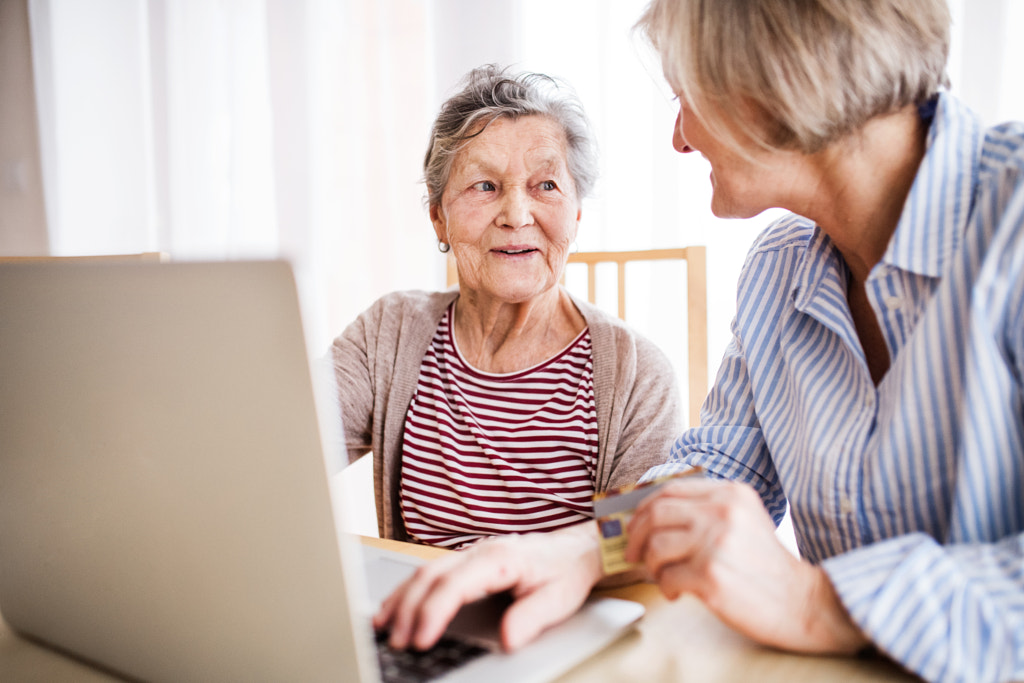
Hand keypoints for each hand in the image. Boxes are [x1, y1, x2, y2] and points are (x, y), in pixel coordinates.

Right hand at [374, 522, 604, 651]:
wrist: (576, 548)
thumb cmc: (566, 571)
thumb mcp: (558, 599)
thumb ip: (531, 618)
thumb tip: (506, 638)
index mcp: (500, 559)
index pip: (455, 586)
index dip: (433, 612)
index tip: (421, 639)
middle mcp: (480, 552)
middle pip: (431, 577)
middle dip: (409, 610)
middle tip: (397, 641)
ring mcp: (470, 554)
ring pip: (425, 572)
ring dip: (402, 599)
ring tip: (383, 626)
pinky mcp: (467, 561)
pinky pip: (431, 572)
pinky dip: (409, 590)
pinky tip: (396, 607)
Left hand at [625, 477, 867, 653]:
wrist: (803, 602)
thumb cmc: (766, 566)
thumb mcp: (744, 520)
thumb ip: (706, 509)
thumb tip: (652, 514)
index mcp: (730, 494)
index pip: (669, 490)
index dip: (644, 508)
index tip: (635, 526)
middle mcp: (723, 512)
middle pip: (656, 514)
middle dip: (636, 536)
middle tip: (633, 553)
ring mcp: (716, 543)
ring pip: (656, 547)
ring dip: (652, 566)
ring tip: (665, 577)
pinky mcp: (710, 576)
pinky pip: (667, 577)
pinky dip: (666, 587)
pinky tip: (678, 592)